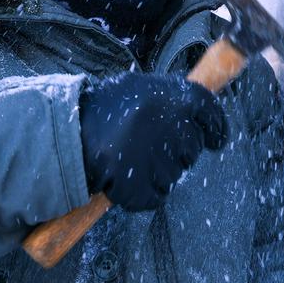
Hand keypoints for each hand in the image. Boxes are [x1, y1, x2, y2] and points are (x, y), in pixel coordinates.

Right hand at [78, 72, 227, 211]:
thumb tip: (198, 111)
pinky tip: (125, 176)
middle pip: (193, 146)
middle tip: (148, 141)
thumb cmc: (101, 110)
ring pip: (175, 173)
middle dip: (178, 147)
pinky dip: (143, 191)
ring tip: (130, 155)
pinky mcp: (142, 188)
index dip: (216, 126)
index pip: (210, 111)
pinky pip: (156, 195)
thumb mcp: (137, 87)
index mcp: (175, 97)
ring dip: (159, 169)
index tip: (216, 138)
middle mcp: (173, 127)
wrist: (66, 134)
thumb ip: (168, 97)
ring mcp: (159, 160)